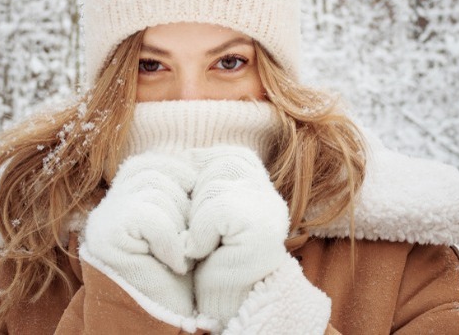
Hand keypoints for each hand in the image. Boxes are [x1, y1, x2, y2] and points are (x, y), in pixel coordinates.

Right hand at [81, 151, 195, 316]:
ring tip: (181, 255)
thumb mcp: (187, 222)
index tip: (195, 220)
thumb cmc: (184, 275)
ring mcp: (103, 219)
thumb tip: (198, 156)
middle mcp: (109, 204)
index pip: (157, 163)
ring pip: (155, 189)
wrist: (168, 320)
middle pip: (157, 171)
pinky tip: (174, 264)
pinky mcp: (105, 237)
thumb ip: (182, 189)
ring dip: (180, 225)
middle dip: (185, 206)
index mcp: (126, 195)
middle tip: (188, 243)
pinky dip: (170, 241)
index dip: (185, 184)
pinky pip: (148, 215)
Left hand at [184, 146, 290, 327]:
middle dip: (197, 197)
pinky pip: (216, 212)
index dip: (202, 173)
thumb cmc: (206, 260)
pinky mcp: (261, 229)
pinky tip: (203, 252)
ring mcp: (269, 210)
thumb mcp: (204, 212)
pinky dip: (201, 234)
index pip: (228, 156)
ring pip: (215, 187)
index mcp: (259, 188)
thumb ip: (205, 181)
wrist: (219, 305)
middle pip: (222, 164)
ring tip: (201, 243)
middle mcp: (270, 196)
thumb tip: (188, 154)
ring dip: (196, 219)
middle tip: (199, 231)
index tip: (192, 202)